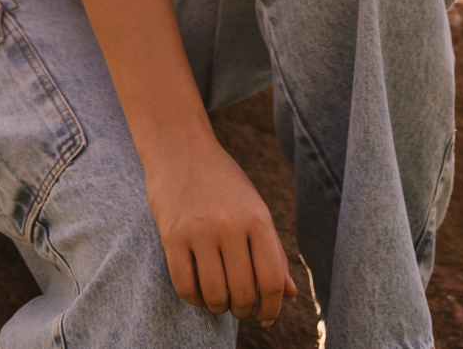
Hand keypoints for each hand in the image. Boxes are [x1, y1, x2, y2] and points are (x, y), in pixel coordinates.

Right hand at [145, 131, 297, 323]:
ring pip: (215, 294)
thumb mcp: (255, 207)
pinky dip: (194, 299)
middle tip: (239, 307)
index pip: (272, 280)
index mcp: (257, 217)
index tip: (265, 316)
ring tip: (219, 300)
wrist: (180, 147)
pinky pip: (185, 287)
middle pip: (243, 292)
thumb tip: (290, 295)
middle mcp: (231, 225)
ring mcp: (200, 230)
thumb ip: (273, 251)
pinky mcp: (172, 236)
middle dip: (243, 310)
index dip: (271, 307)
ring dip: (219, 307)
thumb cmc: (223, 181)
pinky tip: (198, 292)